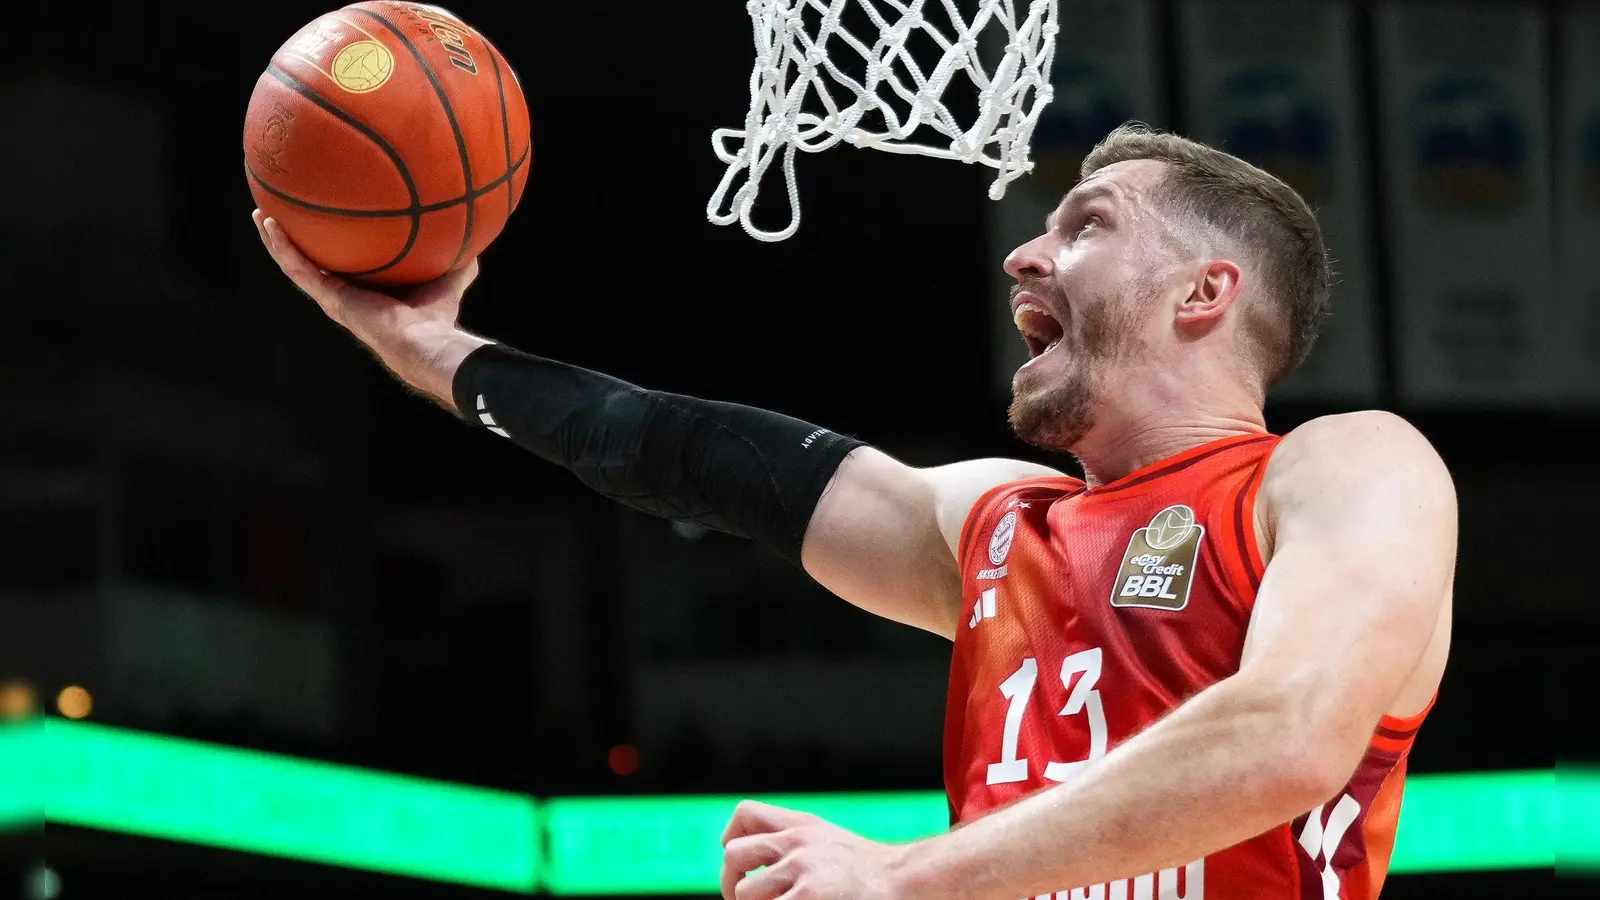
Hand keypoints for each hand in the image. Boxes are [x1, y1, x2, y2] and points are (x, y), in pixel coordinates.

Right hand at [252, 210, 493, 406]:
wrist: (424, 341)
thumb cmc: (438, 318)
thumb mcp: (450, 278)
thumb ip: (459, 260)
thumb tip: (476, 236)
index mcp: (368, 292)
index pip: (345, 267)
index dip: (334, 248)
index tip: (324, 226)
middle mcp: (345, 295)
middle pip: (313, 264)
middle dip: (296, 242)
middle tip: (279, 216)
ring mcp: (333, 297)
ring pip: (295, 264)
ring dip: (276, 241)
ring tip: (260, 215)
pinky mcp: (328, 298)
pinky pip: (297, 267)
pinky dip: (281, 246)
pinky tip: (269, 223)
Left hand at [721, 801, 907, 899]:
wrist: (907, 882)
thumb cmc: (870, 873)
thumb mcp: (830, 842)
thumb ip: (796, 844)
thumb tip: (752, 859)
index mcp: (803, 828)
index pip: (746, 815)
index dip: (731, 838)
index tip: (741, 865)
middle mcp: (798, 843)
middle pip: (734, 855)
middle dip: (732, 882)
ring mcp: (802, 872)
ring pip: (745, 893)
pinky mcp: (807, 899)